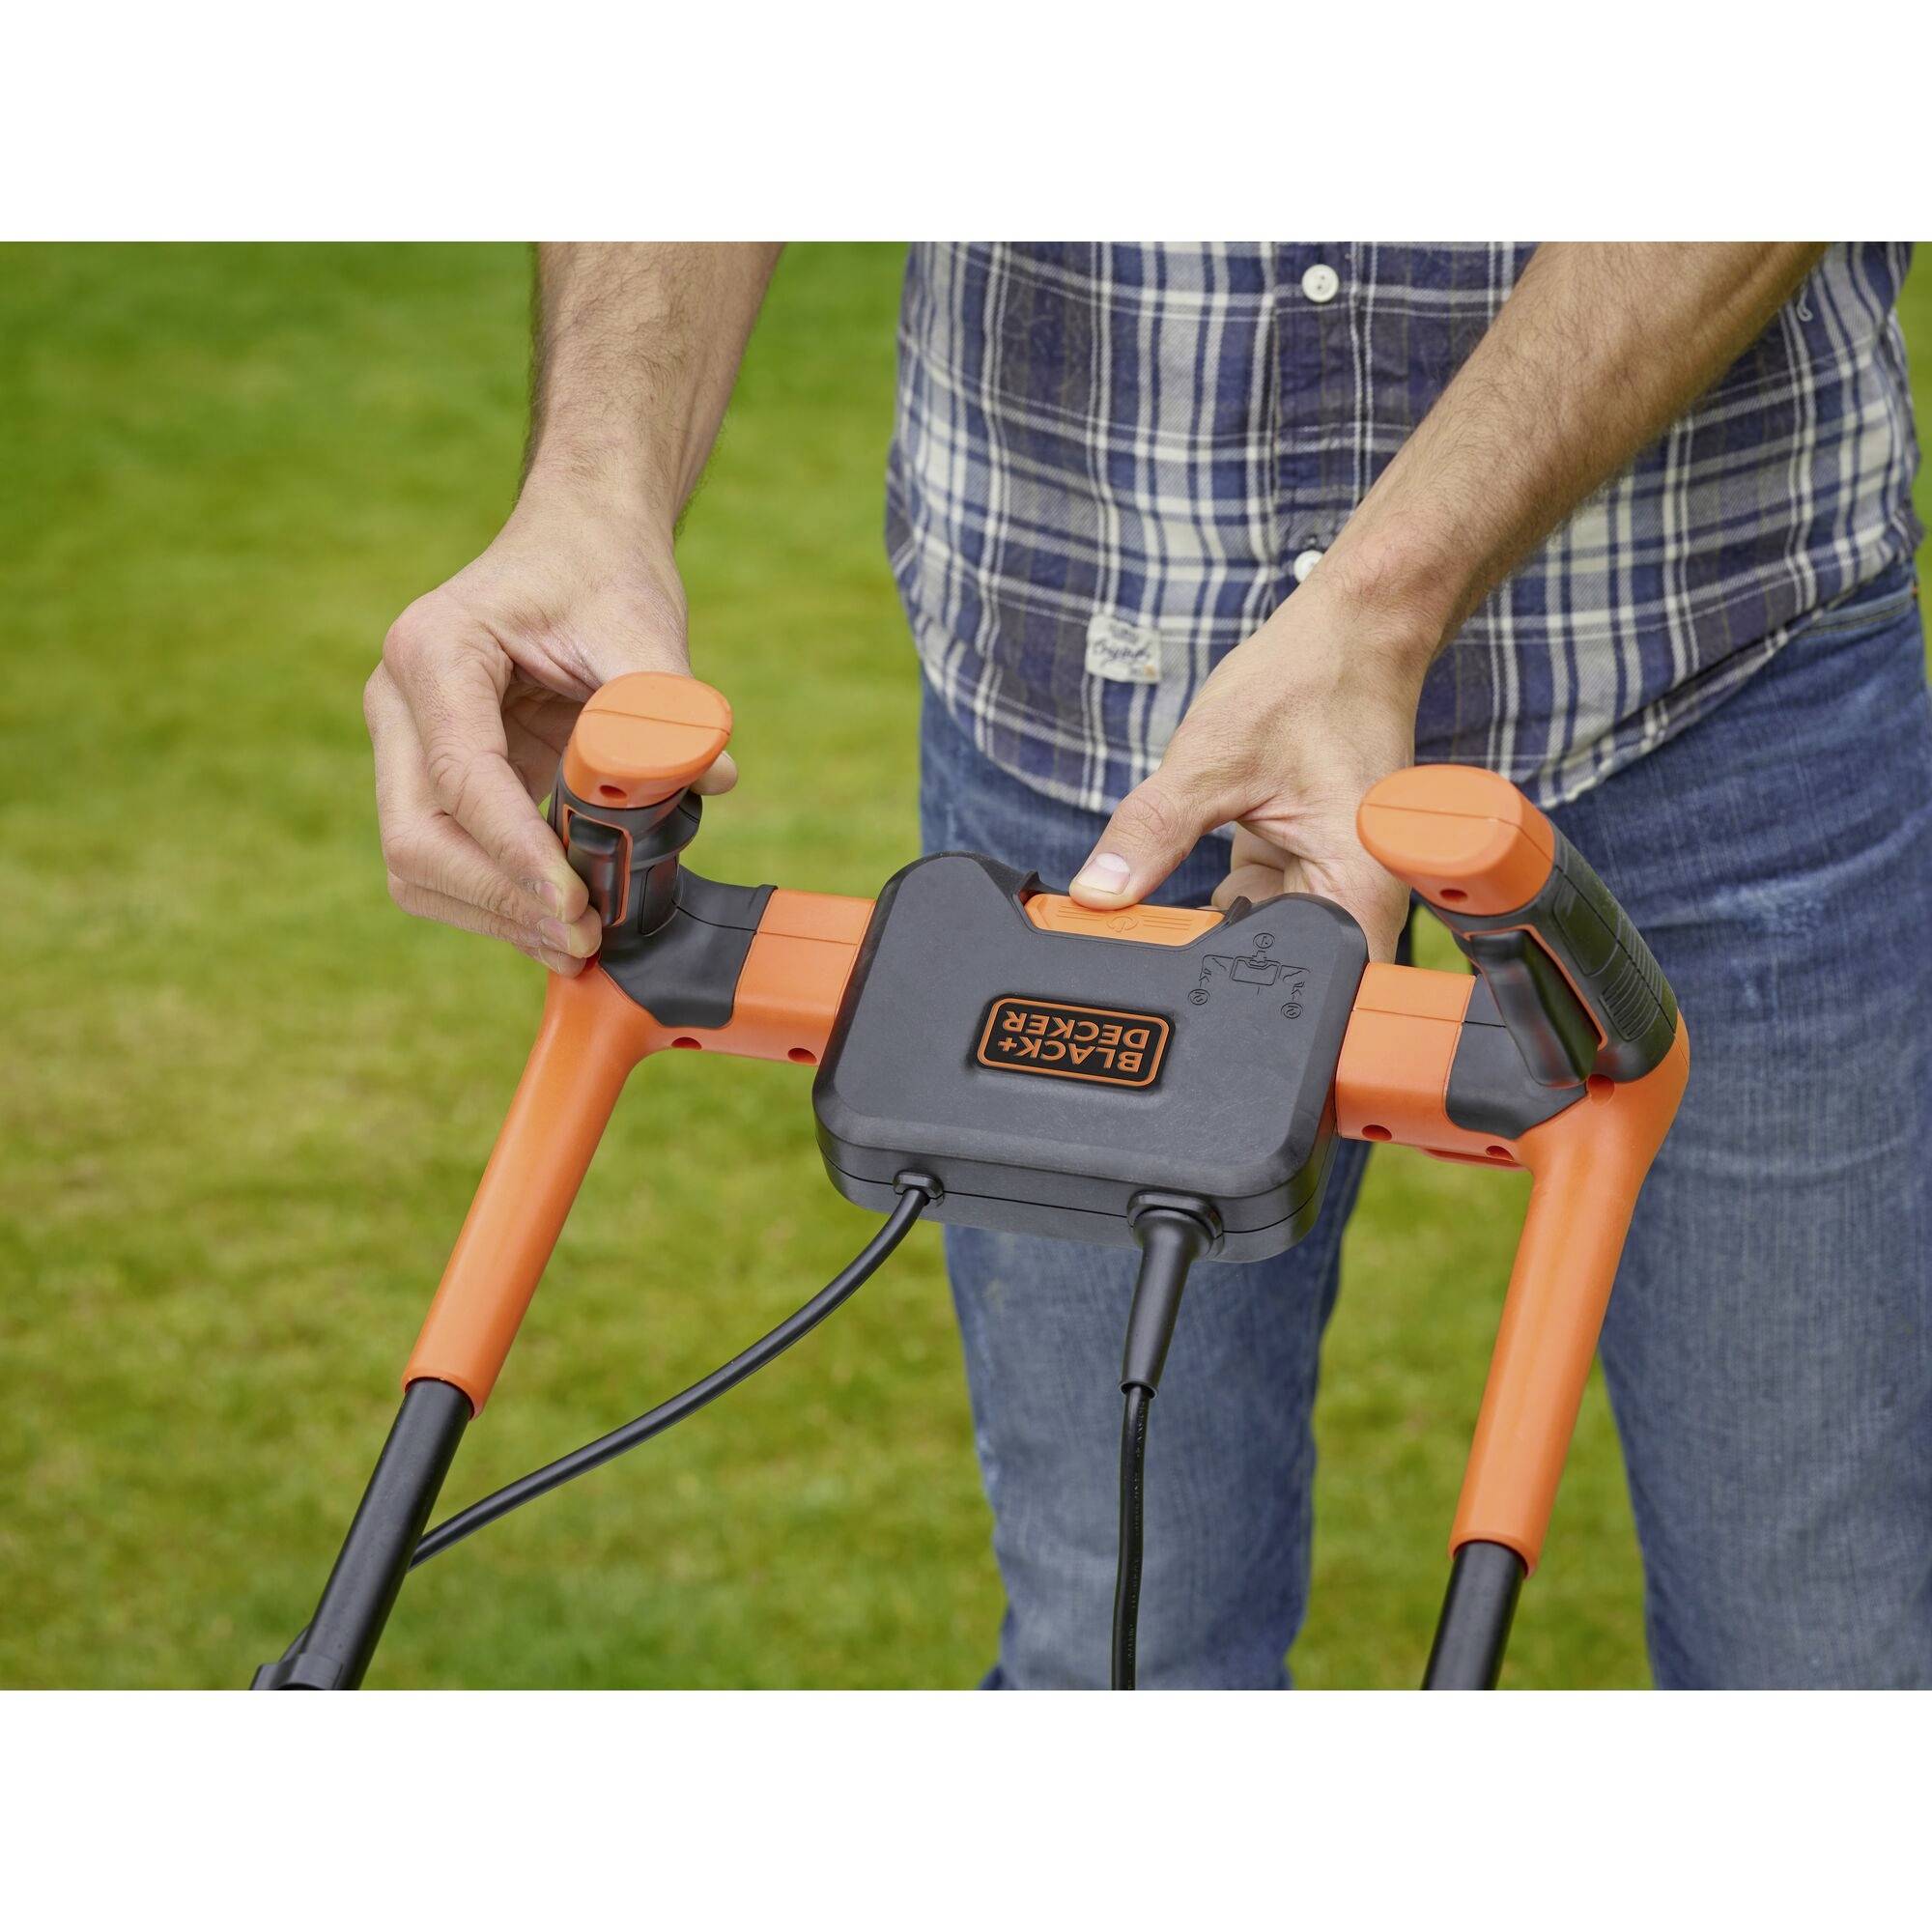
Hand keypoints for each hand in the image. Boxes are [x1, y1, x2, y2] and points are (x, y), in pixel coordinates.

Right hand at [365, 484, 734, 974]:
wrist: (577, 544)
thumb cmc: (602, 572)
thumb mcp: (639, 620)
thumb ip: (665, 700)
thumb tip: (712, 777)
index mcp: (434, 650)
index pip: (458, 776)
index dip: (514, 853)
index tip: (575, 903)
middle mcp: (398, 701)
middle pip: (415, 837)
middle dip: (499, 899)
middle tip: (583, 937)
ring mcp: (407, 746)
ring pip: (417, 865)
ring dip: (494, 916)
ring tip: (577, 943)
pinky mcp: (434, 782)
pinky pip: (447, 864)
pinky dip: (499, 905)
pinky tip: (561, 922)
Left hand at [1067, 570, 1431, 962]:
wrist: (1348, 635)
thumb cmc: (1309, 682)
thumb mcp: (1213, 757)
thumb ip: (1153, 830)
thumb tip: (1099, 893)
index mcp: (1359, 884)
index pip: (1316, 984)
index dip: (1250, 996)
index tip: (1187, 975)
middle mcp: (1357, 896)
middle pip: (1282, 969)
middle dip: (1216, 954)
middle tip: (1160, 919)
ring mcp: (1330, 884)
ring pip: (1261, 940)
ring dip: (1215, 920)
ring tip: (1198, 864)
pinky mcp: (1303, 867)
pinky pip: (1256, 907)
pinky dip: (1224, 895)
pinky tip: (1213, 852)